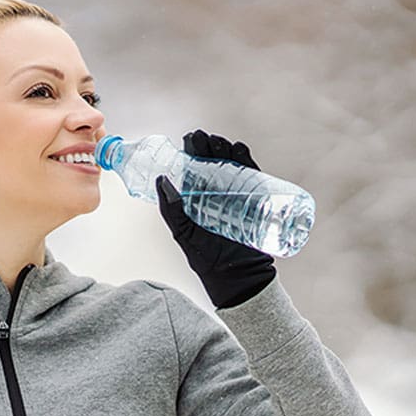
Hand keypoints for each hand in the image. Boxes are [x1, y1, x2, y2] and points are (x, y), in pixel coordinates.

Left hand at [155, 129, 275, 308]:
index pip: (193, 167)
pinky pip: (252, 175)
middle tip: (205, 138)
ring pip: (231, 164)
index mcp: (196, 197)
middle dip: (209, 146)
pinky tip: (239, 150)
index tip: (190, 138)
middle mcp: (215, 192)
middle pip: (212, 162)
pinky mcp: (255, 199)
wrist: (237, 277)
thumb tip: (161, 180)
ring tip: (220, 143)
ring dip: (226, 149)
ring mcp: (236, 194)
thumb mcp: (183, 232)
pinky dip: (246, 160)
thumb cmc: (206, 258)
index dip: (192, 150)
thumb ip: (171, 209)